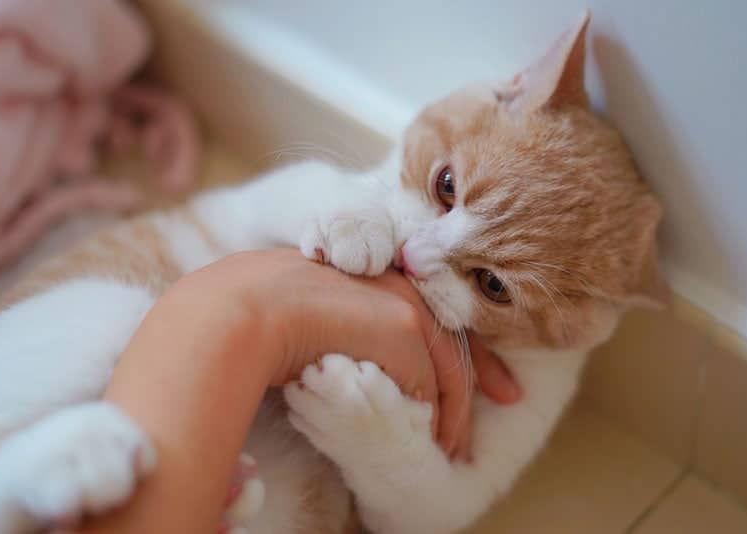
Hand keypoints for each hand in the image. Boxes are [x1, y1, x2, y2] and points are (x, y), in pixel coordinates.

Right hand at [178, 249, 519, 456]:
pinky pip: (430, 385)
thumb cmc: (256, 310)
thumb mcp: (307, 315)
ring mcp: (402, 303)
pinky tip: (435, 440)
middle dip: (481, 374)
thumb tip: (350, 357)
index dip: (458, 338)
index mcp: (375, 271)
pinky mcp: (401, 329)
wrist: (239, 308)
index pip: (431, 309)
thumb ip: (341, 328)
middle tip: (507, 396)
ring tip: (456, 444)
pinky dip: (437, 417)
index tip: (481, 368)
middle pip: (453, 337)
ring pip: (447, 366)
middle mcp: (397, 281)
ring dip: (454, 411)